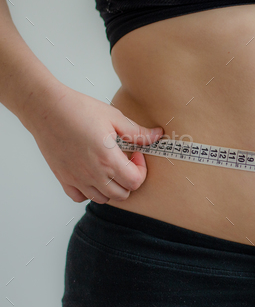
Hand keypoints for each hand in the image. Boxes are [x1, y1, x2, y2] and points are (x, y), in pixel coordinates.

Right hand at [24, 84, 163, 203]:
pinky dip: (89, 192)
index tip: (135, 154)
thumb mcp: (114, 117)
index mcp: (107, 159)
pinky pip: (80, 197)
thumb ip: (137, 132)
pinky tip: (92, 175)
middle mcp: (93, 174)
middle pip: (122, 194)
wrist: (45, 108)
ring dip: (112, 187)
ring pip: (103, 199)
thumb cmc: (77, 109)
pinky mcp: (63, 178)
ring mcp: (77, 178)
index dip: (141, 170)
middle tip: (125, 162)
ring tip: (110, 168)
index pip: (135, 182)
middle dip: (130, 180)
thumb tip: (157, 135)